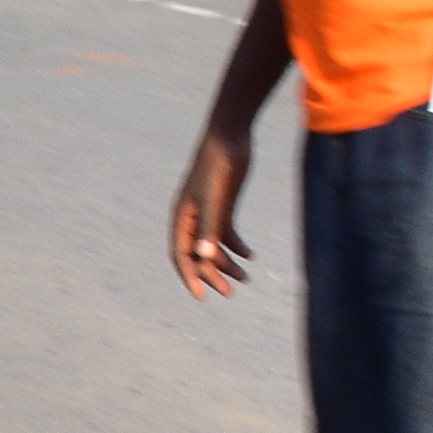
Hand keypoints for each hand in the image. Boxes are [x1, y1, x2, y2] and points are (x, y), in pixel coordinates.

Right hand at [169, 131, 251, 297]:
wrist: (229, 136)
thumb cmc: (218, 165)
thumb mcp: (215, 198)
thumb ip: (211, 227)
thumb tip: (205, 258)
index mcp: (182, 218)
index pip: (181, 255)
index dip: (190, 276)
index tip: (202, 296)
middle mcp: (192, 219)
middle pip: (198, 255)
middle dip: (212, 275)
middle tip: (230, 293)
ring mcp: (208, 213)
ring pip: (213, 247)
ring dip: (227, 264)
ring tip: (246, 278)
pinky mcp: (223, 206)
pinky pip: (226, 234)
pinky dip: (237, 247)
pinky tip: (251, 256)